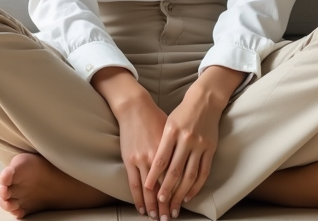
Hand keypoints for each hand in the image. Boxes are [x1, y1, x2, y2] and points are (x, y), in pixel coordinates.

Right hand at [92, 67, 167, 216]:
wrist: (135, 107)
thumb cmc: (157, 117)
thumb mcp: (174, 133)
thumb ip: (180, 150)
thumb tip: (187, 165)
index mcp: (175, 149)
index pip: (179, 178)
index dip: (179, 194)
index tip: (181, 207)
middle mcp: (160, 156)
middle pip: (166, 186)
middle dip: (167, 204)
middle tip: (169, 218)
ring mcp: (143, 159)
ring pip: (150, 189)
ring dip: (153, 205)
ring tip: (155, 217)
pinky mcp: (130, 159)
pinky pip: (134, 183)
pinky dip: (138, 198)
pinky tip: (141, 207)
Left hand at [145, 66, 244, 217]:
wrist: (205, 100)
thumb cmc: (181, 113)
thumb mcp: (168, 123)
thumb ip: (162, 143)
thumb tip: (154, 168)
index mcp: (171, 131)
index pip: (161, 159)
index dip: (154, 176)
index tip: (148, 190)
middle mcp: (186, 139)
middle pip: (175, 170)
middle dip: (167, 189)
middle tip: (160, 204)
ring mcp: (200, 145)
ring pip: (189, 174)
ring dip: (181, 192)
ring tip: (174, 205)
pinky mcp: (210, 149)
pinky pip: (203, 172)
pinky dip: (196, 186)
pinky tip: (189, 195)